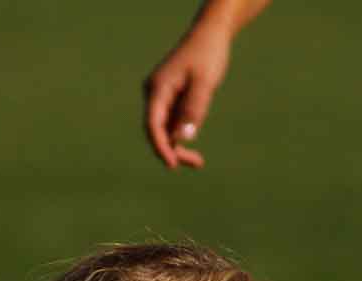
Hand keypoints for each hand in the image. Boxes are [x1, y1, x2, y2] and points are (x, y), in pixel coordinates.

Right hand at [142, 24, 231, 167]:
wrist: (209, 36)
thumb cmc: (207, 55)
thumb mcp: (205, 82)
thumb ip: (193, 110)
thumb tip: (182, 139)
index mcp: (158, 88)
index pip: (153, 124)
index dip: (160, 146)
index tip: (171, 163)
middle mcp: (154, 95)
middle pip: (157, 131)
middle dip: (172, 150)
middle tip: (197, 163)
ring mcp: (161, 99)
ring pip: (164, 131)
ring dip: (179, 147)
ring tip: (198, 162)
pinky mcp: (170, 102)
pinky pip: (172, 125)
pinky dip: (182, 137)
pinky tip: (194, 152)